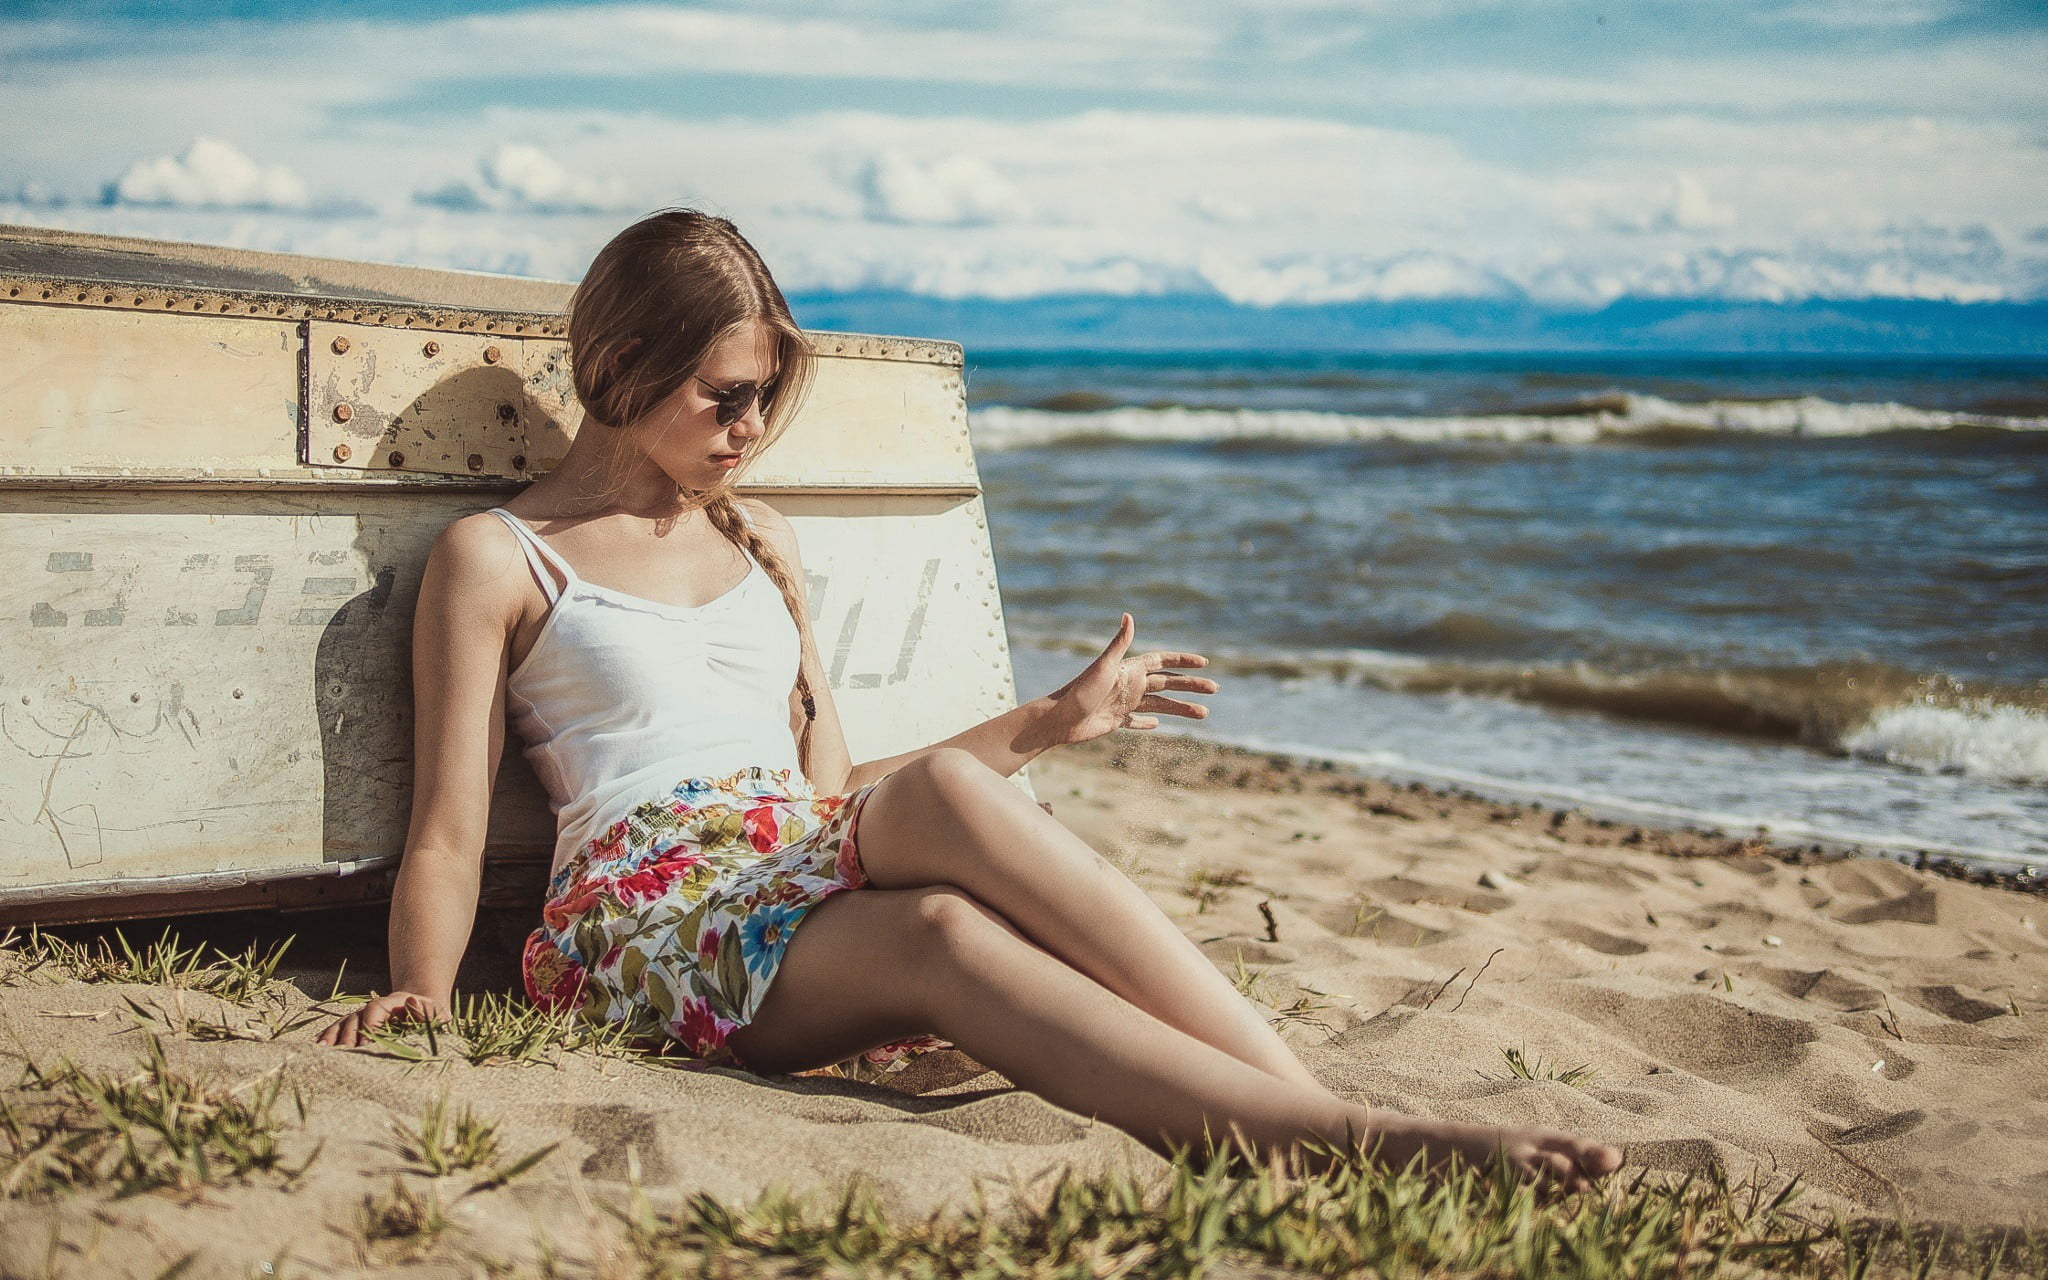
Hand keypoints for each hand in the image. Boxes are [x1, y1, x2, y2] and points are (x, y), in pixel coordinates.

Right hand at [315, 990, 447, 1047]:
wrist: (424, 1011)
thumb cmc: (431, 1015)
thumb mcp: (435, 1012)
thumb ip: (425, 1010)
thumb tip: (410, 1000)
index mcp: (391, 1003)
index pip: (373, 1011)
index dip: (368, 1026)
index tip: (364, 1045)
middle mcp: (372, 1008)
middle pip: (354, 1019)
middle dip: (347, 1036)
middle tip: (342, 1054)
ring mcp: (362, 1017)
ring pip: (342, 1024)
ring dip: (331, 1037)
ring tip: (321, 1051)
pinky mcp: (356, 1026)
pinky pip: (338, 1030)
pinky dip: (327, 1036)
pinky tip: (316, 1046)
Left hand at [1043, 613, 1216, 745]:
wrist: (1057, 719)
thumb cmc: (1079, 693)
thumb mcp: (1102, 667)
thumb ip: (1118, 643)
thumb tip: (1128, 615)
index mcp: (1129, 670)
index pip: (1163, 662)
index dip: (1183, 662)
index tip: (1204, 664)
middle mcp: (1129, 685)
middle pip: (1168, 683)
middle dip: (1191, 686)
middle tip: (1215, 690)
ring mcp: (1123, 703)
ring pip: (1160, 704)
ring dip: (1181, 708)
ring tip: (1205, 714)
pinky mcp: (1115, 720)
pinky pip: (1137, 721)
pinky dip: (1148, 723)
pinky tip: (1157, 725)